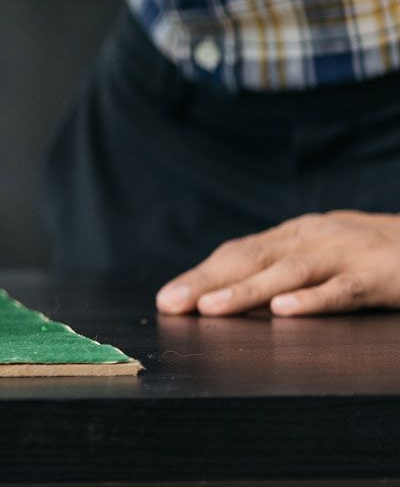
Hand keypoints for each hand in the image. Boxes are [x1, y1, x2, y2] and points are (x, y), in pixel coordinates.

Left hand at [156, 211, 399, 316]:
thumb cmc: (376, 255)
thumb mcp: (324, 254)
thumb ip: (285, 268)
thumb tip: (229, 294)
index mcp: (297, 235)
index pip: (238, 252)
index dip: (201, 275)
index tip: (167, 299)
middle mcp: (313, 239)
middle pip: (251, 259)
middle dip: (207, 282)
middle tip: (171, 305)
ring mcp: (345, 255)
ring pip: (288, 273)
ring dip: (246, 290)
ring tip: (211, 308)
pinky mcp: (379, 277)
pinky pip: (342, 290)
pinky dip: (312, 300)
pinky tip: (284, 311)